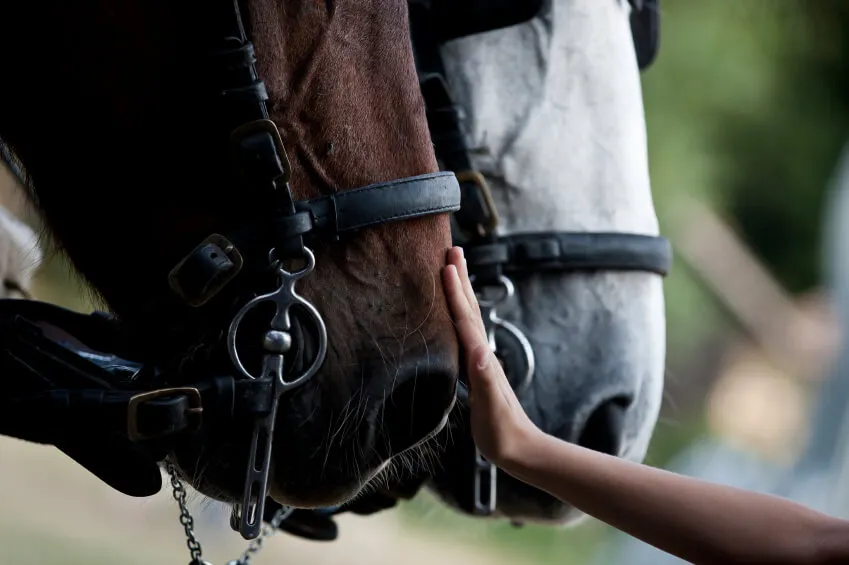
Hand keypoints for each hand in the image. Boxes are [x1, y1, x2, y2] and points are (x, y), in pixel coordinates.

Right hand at [442, 246, 540, 468]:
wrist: (519, 448)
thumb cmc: (502, 431)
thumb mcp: (492, 407)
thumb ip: (486, 380)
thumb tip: (480, 351)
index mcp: (481, 358)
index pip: (466, 319)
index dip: (456, 293)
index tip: (447, 265)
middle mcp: (482, 354)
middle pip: (470, 309)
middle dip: (461, 279)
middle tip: (452, 250)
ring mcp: (481, 361)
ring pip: (468, 318)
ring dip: (461, 292)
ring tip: (452, 270)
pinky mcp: (477, 370)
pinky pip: (464, 334)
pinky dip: (458, 316)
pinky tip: (454, 315)